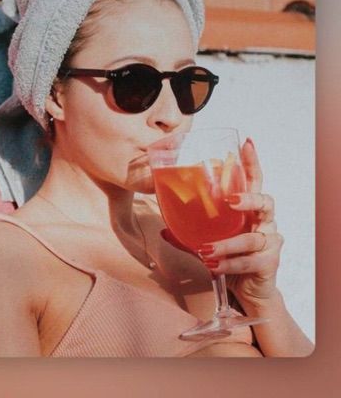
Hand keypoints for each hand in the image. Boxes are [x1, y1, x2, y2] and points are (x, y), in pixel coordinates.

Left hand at [198, 138, 283, 305]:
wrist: (245, 290)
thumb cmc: (228, 257)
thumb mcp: (208, 241)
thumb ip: (188, 234)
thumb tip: (163, 228)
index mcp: (248, 210)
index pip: (254, 181)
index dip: (252, 162)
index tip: (246, 142)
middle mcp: (263, 221)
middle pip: (265, 201)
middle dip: (249, 199)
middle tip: (231, 200)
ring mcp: (269, 241)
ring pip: (252, 238)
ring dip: (227, 244)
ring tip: (206, 250)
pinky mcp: (270, 262)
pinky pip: (249, 261)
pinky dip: (229, 264)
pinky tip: (214, 266)